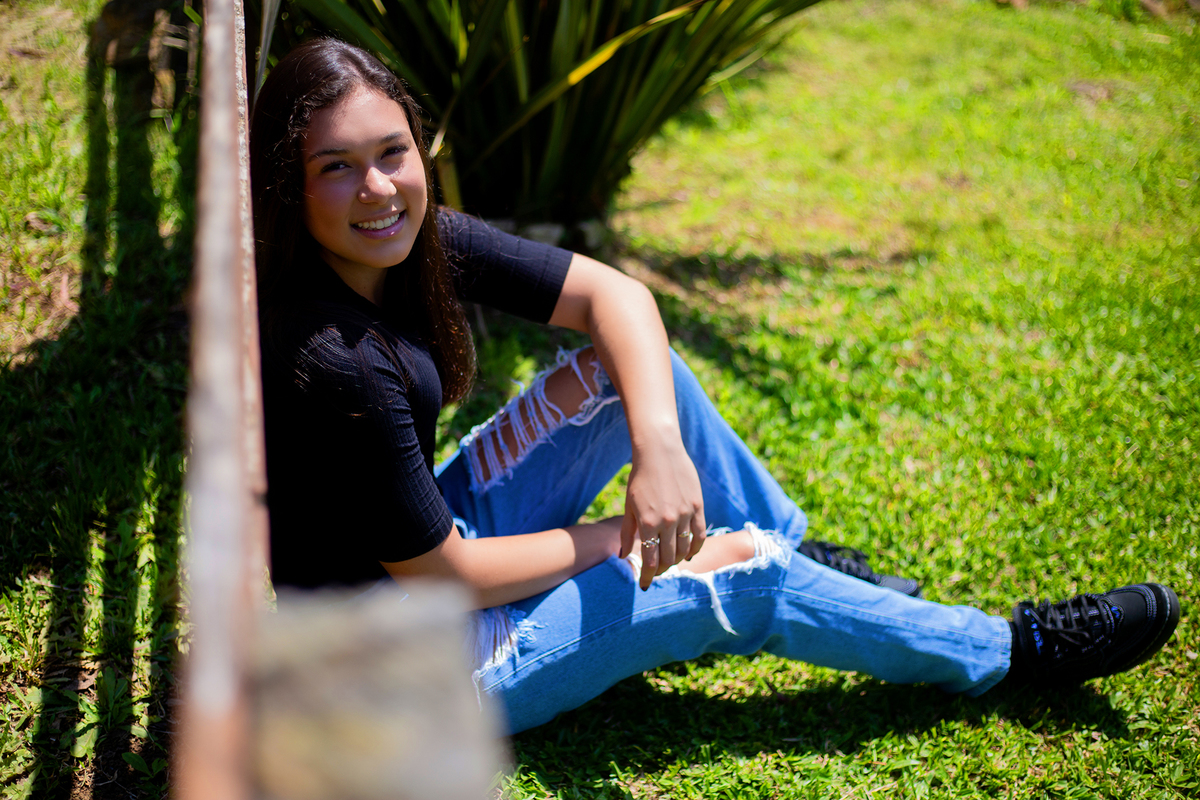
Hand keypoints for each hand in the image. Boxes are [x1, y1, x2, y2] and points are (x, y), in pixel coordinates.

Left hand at [619, 436, 706, 589]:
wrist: (660, 452)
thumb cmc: (640, 478)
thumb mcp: (629, 506)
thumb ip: (627, 533)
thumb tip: (623, 557)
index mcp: (647, 523)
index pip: (650, 561)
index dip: (647, 577)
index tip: (644, 585)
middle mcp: (667, 521)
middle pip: (668, 558)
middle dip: (661, 570)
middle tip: (656, 573)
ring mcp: (684, 514)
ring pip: (685, 549)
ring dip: (677, 560)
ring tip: (670, 562)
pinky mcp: (697, 506)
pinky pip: (700, 535)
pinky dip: (695, 548)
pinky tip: (689, 554)